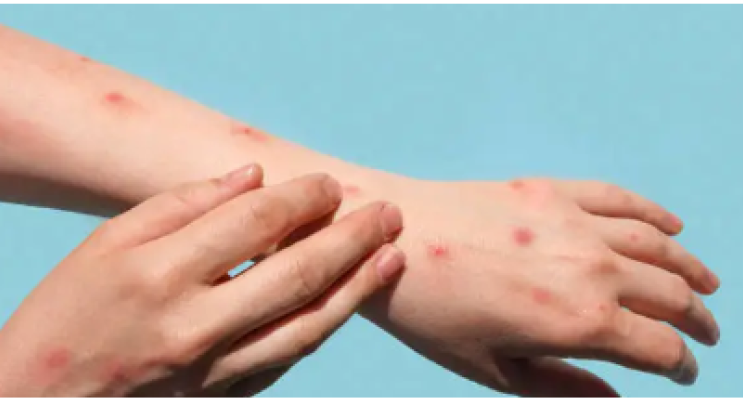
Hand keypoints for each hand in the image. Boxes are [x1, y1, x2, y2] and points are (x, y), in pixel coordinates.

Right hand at [0, 165, 404, 396]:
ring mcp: (213, 370)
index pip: (254, 224)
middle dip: (351, 239)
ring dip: (357, 288)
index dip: (302, 198)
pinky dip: (324, 324)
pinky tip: (347, 299)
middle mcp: (193, 325)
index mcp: (159, 274)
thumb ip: (183, 204)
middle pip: (296, 274)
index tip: (331, 184)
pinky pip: (287, 357)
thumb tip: (253, 176)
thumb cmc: (69, 312)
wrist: (43, 401)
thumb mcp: (108, 243)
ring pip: (306, 326)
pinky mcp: (224, 397)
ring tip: (393, 257)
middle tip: (388, 214)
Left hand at [363, 176, 718, 396]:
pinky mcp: (552, 191)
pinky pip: (621, 200)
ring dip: (690, 269)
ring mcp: (574, 223)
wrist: (391, 240)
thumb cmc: (432, 313)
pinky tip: (671, 227)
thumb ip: (563, 387)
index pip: (660, 347)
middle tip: (705, 332)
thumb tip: (616, 400)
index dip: (679, 364)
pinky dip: (654, 214)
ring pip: (658, 246)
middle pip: (671, 295)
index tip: (681, 371)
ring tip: (708, 285)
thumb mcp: (494, 369)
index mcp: (581, 321)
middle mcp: (591, 268)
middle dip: (696, 320)